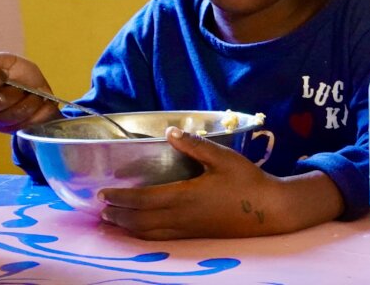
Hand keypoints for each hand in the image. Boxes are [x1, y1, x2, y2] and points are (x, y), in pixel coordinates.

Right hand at [0, 52, 60, 132]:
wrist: (34, 87)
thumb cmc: (15, 73)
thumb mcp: (6, 60)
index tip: (5, 73)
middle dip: (17, 90)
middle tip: (23, 85)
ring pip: (15, 115)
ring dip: (32, 101)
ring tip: (36, 94)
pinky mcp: (10, 130)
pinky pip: (29, 123)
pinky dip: (40, 111)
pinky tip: (42, 104)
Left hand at [99, 127, 289, 239]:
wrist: (269, 211)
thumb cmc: (247, 181)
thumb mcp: (223, 158)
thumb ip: (195, 145)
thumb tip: (171, 131)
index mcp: (184, 196)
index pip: (143, 199)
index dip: (120, 197)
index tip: (101, 193)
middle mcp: (181, 216)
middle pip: (139, 220)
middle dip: (117, 214)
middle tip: (100, 207)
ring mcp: (187, 229)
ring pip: (148, 232)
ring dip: (127, 226)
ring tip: (111, 221)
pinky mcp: (195, 235)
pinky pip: (160, 238)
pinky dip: (143, 235)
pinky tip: (140, 230)